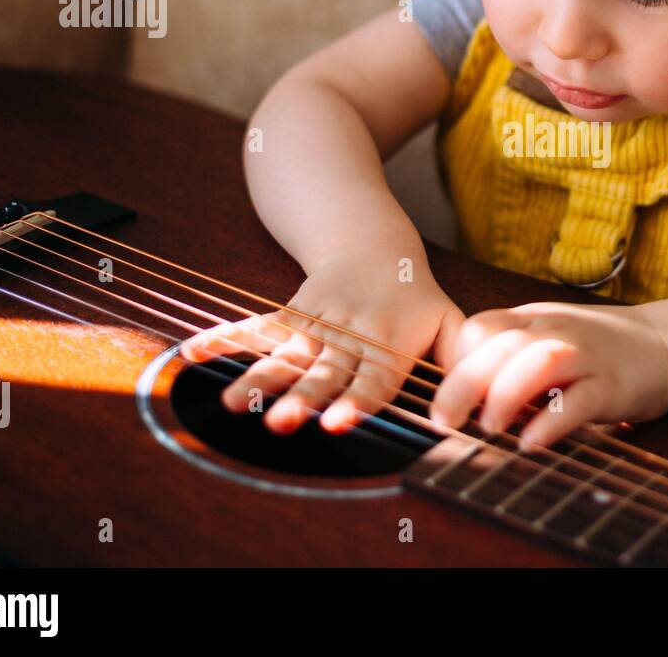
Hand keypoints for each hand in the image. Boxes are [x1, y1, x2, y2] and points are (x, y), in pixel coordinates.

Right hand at [180, 256, 463, 434]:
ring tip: (232, 405)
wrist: (373, 243)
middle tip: (283, 423)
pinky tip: (192, 353)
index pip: (372, 380)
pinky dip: (224, 338)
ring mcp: (314, 324)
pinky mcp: (289, 315)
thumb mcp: (449, 322)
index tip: (338, 421)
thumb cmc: (416, 298)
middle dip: (302, 398)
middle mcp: (348, 336)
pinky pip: (255, 327)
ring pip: (286, 355)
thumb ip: (462, 360)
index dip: (356, 401)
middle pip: (323, 372)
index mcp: (388, 344)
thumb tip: (474, 407)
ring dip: (259, 379)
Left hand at [428, 301, 667, 451]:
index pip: (480, 327)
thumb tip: (459, 399)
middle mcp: (555, 331)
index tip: (443, 396)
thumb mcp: (547, 338)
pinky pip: (579, 400)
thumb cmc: (593, 350)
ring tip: (488, 429)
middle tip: (443, 421)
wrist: (664, 345)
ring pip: (538, 362)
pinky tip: (531, 444)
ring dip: (505, 394)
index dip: (454, 361)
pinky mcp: (613, 385)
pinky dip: (552, 422)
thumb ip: (508, 357)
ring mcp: (586, 355)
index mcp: (532, 319)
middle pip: (499, 344)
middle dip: (463, 383)